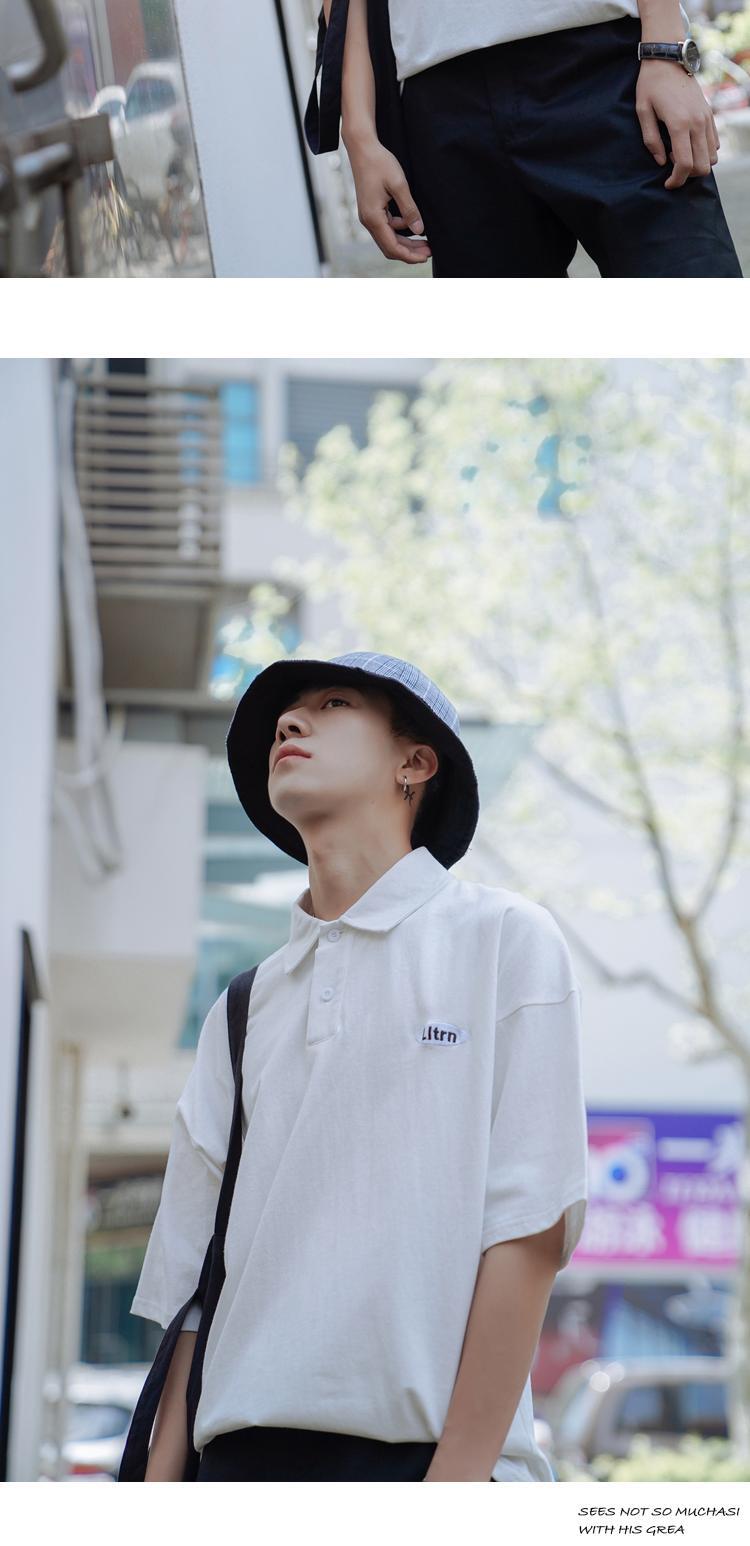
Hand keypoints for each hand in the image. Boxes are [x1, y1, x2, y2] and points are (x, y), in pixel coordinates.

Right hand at [343, 135, 431, 262]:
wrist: (362, 148)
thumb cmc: (379, 163)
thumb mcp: (399, 184)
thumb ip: (410, 209)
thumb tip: (420, 230)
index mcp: (373, 218)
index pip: (392, 247)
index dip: (410, 255)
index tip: (426, 256)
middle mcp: (368, 221)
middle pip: (390, 248)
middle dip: (409, 252)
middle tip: (429, 252)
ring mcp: (368, 217)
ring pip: (388, 239)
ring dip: (405, 244)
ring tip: (425, 243)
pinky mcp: (371, 211)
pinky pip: (386, 228)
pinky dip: (400, 231)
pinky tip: (413, 227)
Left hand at [636, 63, 719, 188]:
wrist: (669, 58)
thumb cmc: (651, 84)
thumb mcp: (642, 111)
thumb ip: (651, 140)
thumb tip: (661, 162)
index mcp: (679, 124)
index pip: (685, 164)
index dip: (677, 180)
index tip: (667, 184)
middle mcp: (697, 122)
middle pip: (702, 165)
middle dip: (688, 175)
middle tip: (672, 169)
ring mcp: (706, 118)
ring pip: (711, 156)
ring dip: (697, 163)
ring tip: (679, 154)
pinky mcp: (709, 114)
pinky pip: (714, 143)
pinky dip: (704, 152)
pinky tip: (688, 145)